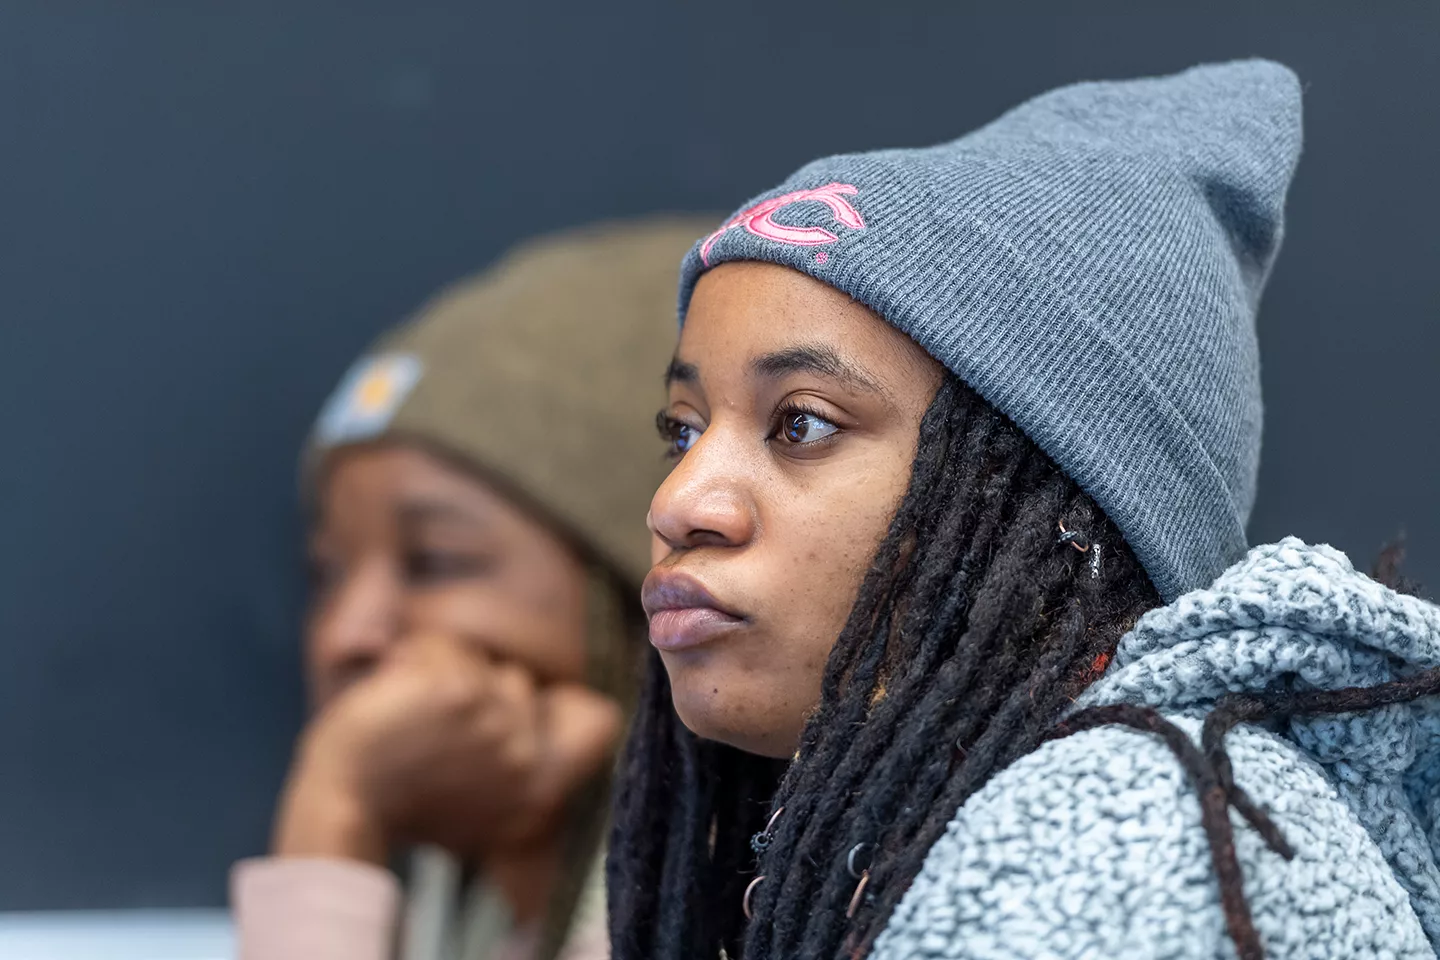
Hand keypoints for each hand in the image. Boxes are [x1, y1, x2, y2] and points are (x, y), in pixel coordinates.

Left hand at [271, 633, 621, 863]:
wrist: (344, 803)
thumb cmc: (400, 799)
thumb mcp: (481, 799)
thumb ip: (528, 761)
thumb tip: (591, 709)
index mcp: (538, 791)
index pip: (599, 721)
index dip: (578, 708)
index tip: (547, 711)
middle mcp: (527, 760)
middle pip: (517, 683)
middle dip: (475, 693)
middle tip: (432, 737)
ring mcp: (496, 725)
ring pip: (478, 662)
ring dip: (440, 677)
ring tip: (410, 718)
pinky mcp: (458, 694)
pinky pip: (442, 648)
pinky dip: (411, 661)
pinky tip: (393, 697)